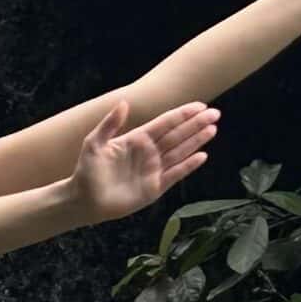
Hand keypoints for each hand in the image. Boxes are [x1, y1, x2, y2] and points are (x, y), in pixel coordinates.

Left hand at [71, 101, 217, 220]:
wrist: (84, 200)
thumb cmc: (87, 170)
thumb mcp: (94, 143)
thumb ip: (110, 124)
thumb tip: (123, 102)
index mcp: (137, 139)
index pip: (165, 123)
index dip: (182, 114)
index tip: (200, 106)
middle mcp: (148, 152)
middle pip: (177, 135)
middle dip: (196, 124)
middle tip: (216, 114)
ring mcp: (153, 169)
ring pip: (180, 152)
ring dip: (196, 141)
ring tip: (212, 129)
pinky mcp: (155, 187)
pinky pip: (175, 174)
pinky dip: (188, 166)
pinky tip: (202, 156)